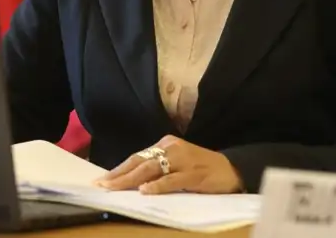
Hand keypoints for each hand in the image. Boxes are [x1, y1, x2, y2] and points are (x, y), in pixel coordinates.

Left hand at [94, 135, 243, 194]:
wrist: (232, 169)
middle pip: (140, 162)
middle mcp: (172, 148)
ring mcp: (183, 160)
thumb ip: (158, 169)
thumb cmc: (201, 169)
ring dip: (132, 180)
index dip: (119, 169)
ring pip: (152, 169)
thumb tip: (131, 182)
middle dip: (119, 174)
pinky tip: (146, 191)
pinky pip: (173, 180)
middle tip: (102, 185)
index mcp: (166, 144)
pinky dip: (158, 185)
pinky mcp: (195, 173)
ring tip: (115, 188)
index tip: (102, 180)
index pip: (137, 157)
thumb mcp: (177, 164)